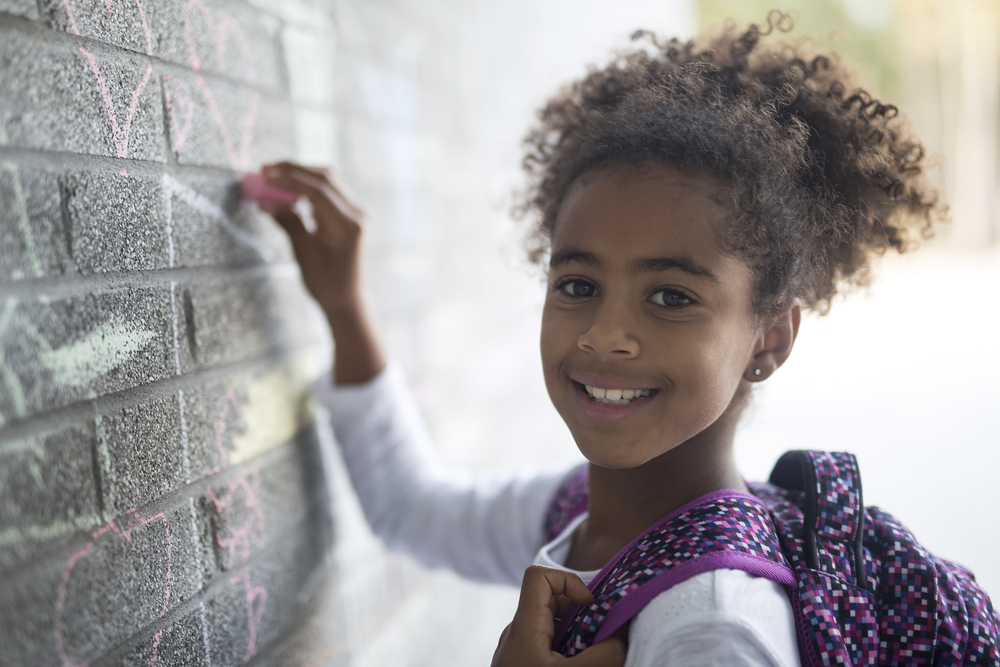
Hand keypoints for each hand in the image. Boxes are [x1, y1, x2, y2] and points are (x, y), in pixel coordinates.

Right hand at [261, 162, 384, 383]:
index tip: (265, 173)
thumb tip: (265, 200)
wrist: (346, 299)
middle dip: (294, 169)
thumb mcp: (303, 253)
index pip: (318, 190)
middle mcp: (357, 214)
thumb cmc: (325, 283)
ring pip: (328, 180)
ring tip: (273, 176)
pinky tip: (288, 187)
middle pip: (325, 177)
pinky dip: (307, 185)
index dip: (289, 178)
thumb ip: (287, 222)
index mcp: (348, 226)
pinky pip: (328, 190)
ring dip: (300, 174)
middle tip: (266, 169)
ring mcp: (355, 212)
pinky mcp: (349, 213)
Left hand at [491, 565, 625, 666]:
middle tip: (603, 635)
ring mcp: (518, 652)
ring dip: (578, 634)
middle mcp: (517, 634)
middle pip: (550, 601)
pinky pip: (547, 646)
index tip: (590, 606)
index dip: (568, 580)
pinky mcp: (522, 665)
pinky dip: (568, 650)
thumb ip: (604, 653)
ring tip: (595, 654)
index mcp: (523, 627)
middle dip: (582, 613)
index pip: (538, 576)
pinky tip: (581, 664)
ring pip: (551, 626)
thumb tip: (623, 634)